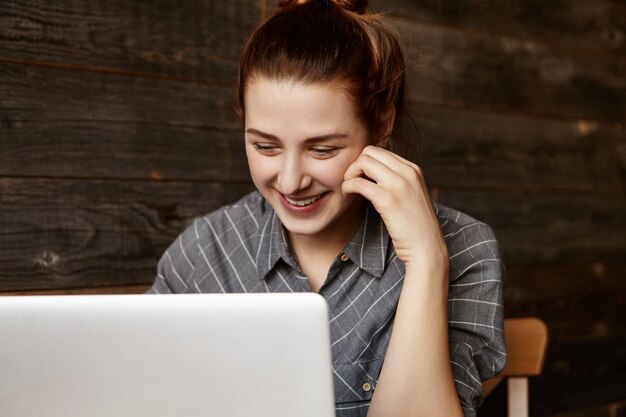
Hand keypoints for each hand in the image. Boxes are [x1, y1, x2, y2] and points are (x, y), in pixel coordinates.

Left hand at [342, 146, 447, 268]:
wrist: (426, 248)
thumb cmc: (415, 227)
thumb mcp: (411, 196)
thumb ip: (397, 182)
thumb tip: (372, 175)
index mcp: (413, 169)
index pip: (381, 151)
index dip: (365, 163)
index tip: (361, 178)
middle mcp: (408, 172)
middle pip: (370, 152)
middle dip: (355, 164)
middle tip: (351, 182)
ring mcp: (399, 184)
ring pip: (363, 162)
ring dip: (350, 174)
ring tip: (349, 189)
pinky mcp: (388, 199)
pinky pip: (359, 182)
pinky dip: (347, 186)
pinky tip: (347, 195)